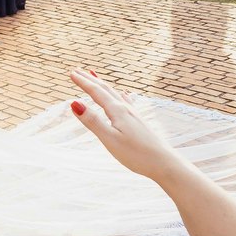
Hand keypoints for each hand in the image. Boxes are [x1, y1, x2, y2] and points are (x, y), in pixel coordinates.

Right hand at [68, 70, 187, 183]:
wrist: (165, 164)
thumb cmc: (137, 155)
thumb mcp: (109, 139)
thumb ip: (92, 121)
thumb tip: (74, 103)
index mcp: (117, 111)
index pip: (96, 92)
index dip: (83, 82)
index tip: (71, 73)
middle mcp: (126, 109)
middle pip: (106, 89)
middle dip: (90, 80)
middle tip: (78, 70)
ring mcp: (134, 115)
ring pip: (115, 94)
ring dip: (103, 85)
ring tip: (95, 77)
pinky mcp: (140, 122)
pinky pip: (126, 102)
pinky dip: (120, 96)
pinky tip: (124, 95)